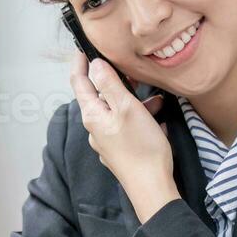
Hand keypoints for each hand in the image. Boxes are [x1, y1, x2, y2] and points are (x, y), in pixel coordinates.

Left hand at [70, 50, 175, 219]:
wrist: (152, 188)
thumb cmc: (141, 148)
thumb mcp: (127, 107)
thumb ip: (109, 84)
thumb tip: (95, 65)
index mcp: (93, 115)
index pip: (79, 82)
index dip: (80, 63)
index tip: (83, 48)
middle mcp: (95, 129)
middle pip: (99, 96)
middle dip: (115, 82)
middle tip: (131, 71)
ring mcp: (107, 142)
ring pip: (117, 112)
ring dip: (134, 102)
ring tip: (157, 101)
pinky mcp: (121, 152)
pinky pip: (127, 127)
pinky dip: (140, 118)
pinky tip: (157, 121)